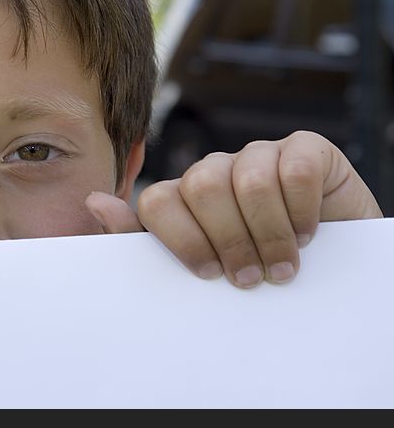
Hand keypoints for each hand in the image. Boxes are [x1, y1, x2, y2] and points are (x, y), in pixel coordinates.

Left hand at [85, 131, 382, 287]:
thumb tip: (93, 201)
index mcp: (185, 196)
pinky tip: (309, 233)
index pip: (157, 200)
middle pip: (200, 187)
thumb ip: (141, 241)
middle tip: (249, 278)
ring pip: (247, 180)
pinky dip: (302, 210)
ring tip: (284, 267)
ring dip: (269, 235)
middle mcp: (217, 170)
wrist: (335, 266)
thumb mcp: (202, 267)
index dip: (181, 240)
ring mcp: (260, 155)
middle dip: (228, 242)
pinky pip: (294, 170)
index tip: (208, 275)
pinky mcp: (306, 149)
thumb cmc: (258, 270)